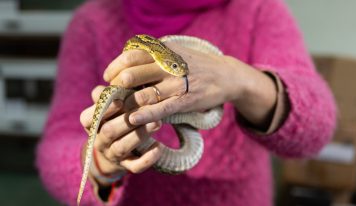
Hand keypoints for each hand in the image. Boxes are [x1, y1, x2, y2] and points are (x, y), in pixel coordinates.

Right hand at [80, 85, 162, 184]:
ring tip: (157, 123)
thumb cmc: (115, 117)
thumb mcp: (110, 105)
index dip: (103, 109)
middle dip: (127, 120)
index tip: (120, 101)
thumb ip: (111, 94)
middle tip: (147, 109)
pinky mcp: (126, 165)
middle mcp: (99, 140)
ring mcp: (112, 154)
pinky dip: (147, 158)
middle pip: (109, 131)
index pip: (88, 118)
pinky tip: (159, 148)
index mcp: (92, 123)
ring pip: (122, 148)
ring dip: (139, 135)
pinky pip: (135, 166)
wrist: (116, 150)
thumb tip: (115, 77)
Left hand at [103, 42, 276, 127]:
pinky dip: (145, 115)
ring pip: (143, 94)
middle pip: (132, 75)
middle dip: (117, 88)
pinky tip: (133, 119)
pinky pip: (161, 109)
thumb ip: (153, 54)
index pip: (131, 56)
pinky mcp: (185, 101)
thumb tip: (126, 61)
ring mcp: (177, 84)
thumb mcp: (176, 51)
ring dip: (126, 104)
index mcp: (164, 51)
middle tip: (111, 96)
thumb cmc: (196, 64)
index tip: (108, 77)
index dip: (115, 67)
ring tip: (118, 110)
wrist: (226, 75)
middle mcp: (169, 66)